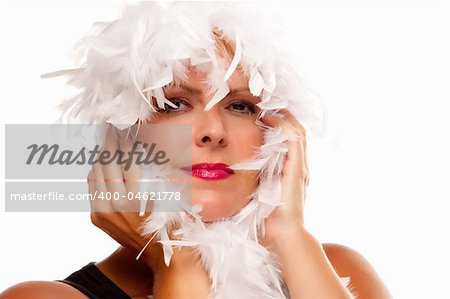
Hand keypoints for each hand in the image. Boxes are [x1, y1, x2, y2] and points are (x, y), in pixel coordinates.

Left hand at [88, 125, 160, 269]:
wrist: (162, 254)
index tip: (124, 127)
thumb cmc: (172, 221)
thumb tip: (147, 146)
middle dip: (109, 142)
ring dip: (101, 156)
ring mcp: (103, 212)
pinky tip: (103, 164)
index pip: (126, 159)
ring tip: (107, 142)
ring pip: (95, 174)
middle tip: (111, 128)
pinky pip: (92, 189)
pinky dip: (97, 174)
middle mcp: (116, 204)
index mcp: (137, 197)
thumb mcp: (170, 192)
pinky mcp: (96, 218)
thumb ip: (158, 170)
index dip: (124, 140)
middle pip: (107, 163)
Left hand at [259, 109, 309, 246]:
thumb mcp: (256, 193)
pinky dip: (283, 126)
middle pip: (293, 129)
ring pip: (296, 131)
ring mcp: (300, 167)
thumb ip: (250, 180)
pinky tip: (268, 118)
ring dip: (282, 115)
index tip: (258, 111)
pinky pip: (294, 140)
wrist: (281, 236)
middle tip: (262, 101)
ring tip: (266, 104)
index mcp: (288, 170)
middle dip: (280, 113)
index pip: (286, 138)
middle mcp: (297, 165)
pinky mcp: (298, 169)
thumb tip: (227, 171)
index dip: (275, 122)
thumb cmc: (265, 219)